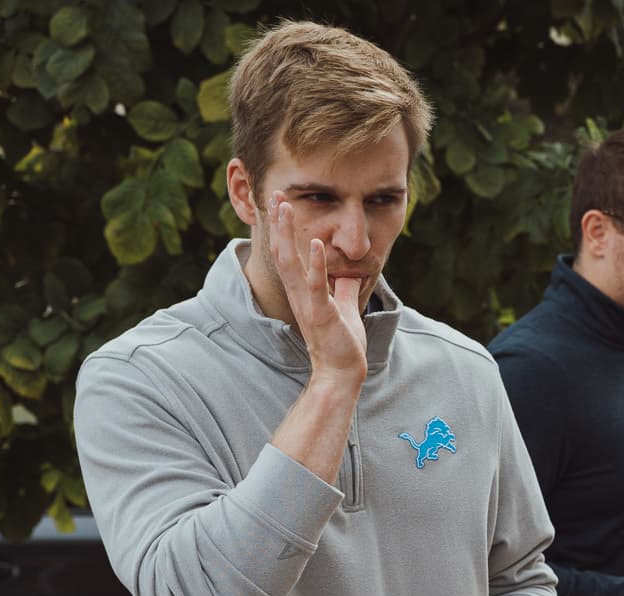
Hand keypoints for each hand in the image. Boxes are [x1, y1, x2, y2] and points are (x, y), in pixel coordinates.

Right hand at [269, 193, 367, 382]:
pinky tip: (318, 243)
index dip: (283, 229)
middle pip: (282, 251)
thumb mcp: (345, 309)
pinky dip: (317, 263)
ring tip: (285, 208)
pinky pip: (316, 285)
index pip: (288, 254)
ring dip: (288, 235)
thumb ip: (344, 290)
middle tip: (274, 194)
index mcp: (303, 291)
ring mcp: (308, 303)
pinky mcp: (321, 313)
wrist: (341, 372)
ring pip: (291, 263)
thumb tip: (350, 275)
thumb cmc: (342, 343)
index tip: (280, 204)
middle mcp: (299, 294)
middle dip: (278, 223)